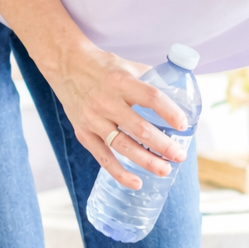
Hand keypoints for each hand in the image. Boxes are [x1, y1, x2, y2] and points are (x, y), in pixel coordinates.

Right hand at [46, 41, 189, 189]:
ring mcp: (94, 119)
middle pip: (140, 128)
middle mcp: (107, 102)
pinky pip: (103, 158)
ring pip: (124, 146)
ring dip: (147, 161)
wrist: (65, 64)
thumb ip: (150, 80)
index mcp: (121, 82)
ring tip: (165, 170)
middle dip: (163, 145)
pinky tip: (136, 183)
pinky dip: (120, 173)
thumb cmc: (102, 67)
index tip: (183, 125)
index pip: (151, 98)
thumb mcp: (127, 65)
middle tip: (180, 155)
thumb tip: (178, 93)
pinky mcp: (83, 133)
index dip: (169, 112)